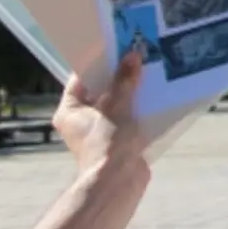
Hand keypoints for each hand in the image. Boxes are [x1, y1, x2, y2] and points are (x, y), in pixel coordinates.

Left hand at [52, 51, 147, 174]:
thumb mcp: (117, 105)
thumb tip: (132, 56)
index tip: (115, 45)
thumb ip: (124, 80)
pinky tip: (158, 94)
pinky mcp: (119, 139)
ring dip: (133, 90)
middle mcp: (82, 120)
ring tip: (151, 70)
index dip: (98, 60)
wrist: (118, 183)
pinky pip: (130, 116)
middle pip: (102, 88)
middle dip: (120, 73)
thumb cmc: (107, 143)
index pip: (81, 77)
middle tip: (137, 53)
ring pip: (119, 102)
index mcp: (70, 110)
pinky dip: (141, 106)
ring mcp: (101, 130)